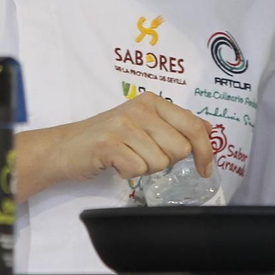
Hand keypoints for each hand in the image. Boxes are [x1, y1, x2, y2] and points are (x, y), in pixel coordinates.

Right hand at [14, 94, 215, 201]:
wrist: (64, 147)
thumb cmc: (107, 138)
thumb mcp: (144, 124)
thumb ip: (175, 125)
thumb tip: (209, 130)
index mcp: (152, 101)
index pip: (193, 125)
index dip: (205, 150)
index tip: (205, 168)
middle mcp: (140, 108)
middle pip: (179, 148)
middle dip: (165, 161)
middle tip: (142, 155)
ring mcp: (123, 124)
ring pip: (160, 162)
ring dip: (145, 168)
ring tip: (127, 157)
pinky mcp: (109, 143)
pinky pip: (137, 169)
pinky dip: (128, 174)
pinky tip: (116, 164)